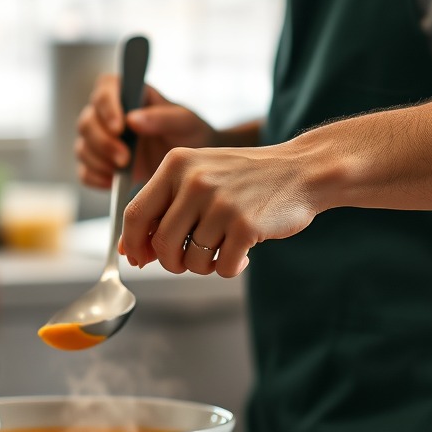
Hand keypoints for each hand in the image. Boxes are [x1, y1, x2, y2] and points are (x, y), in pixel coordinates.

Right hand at [75, 75, 216, 188]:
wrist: (189, 165)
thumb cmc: (189, 133)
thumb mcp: (184, 122)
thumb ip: (162, 117)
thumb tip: (132, 119)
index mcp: (127, 93)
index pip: (104, 89)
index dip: (106, 107)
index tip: (120, 127)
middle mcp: (108, 114)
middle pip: (87, 122)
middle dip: (102, 142)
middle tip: (125, 159)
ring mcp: (101, 140)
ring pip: (82, 147)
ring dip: (98, 161)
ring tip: (123, 170)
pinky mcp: (101, 164)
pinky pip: (85, 172)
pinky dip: (95, 178)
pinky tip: (113, 182)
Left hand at [121, 142, 318, 277]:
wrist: (301, 170)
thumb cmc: (246, 178)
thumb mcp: (200, 175)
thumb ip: (166, 207)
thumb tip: (130, 251)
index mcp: (176, 164)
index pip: (135, 213)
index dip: (132, 243)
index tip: (138, 258)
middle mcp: (195, 181)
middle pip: (161, 244)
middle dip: (172, 262)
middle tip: (191, 259)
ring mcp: (221, 203)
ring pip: (191, 260)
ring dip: (205, 266)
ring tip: (222, 250)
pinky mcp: (246, 225)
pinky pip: (222, 267)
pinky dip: (231, 267)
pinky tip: (244, 252)